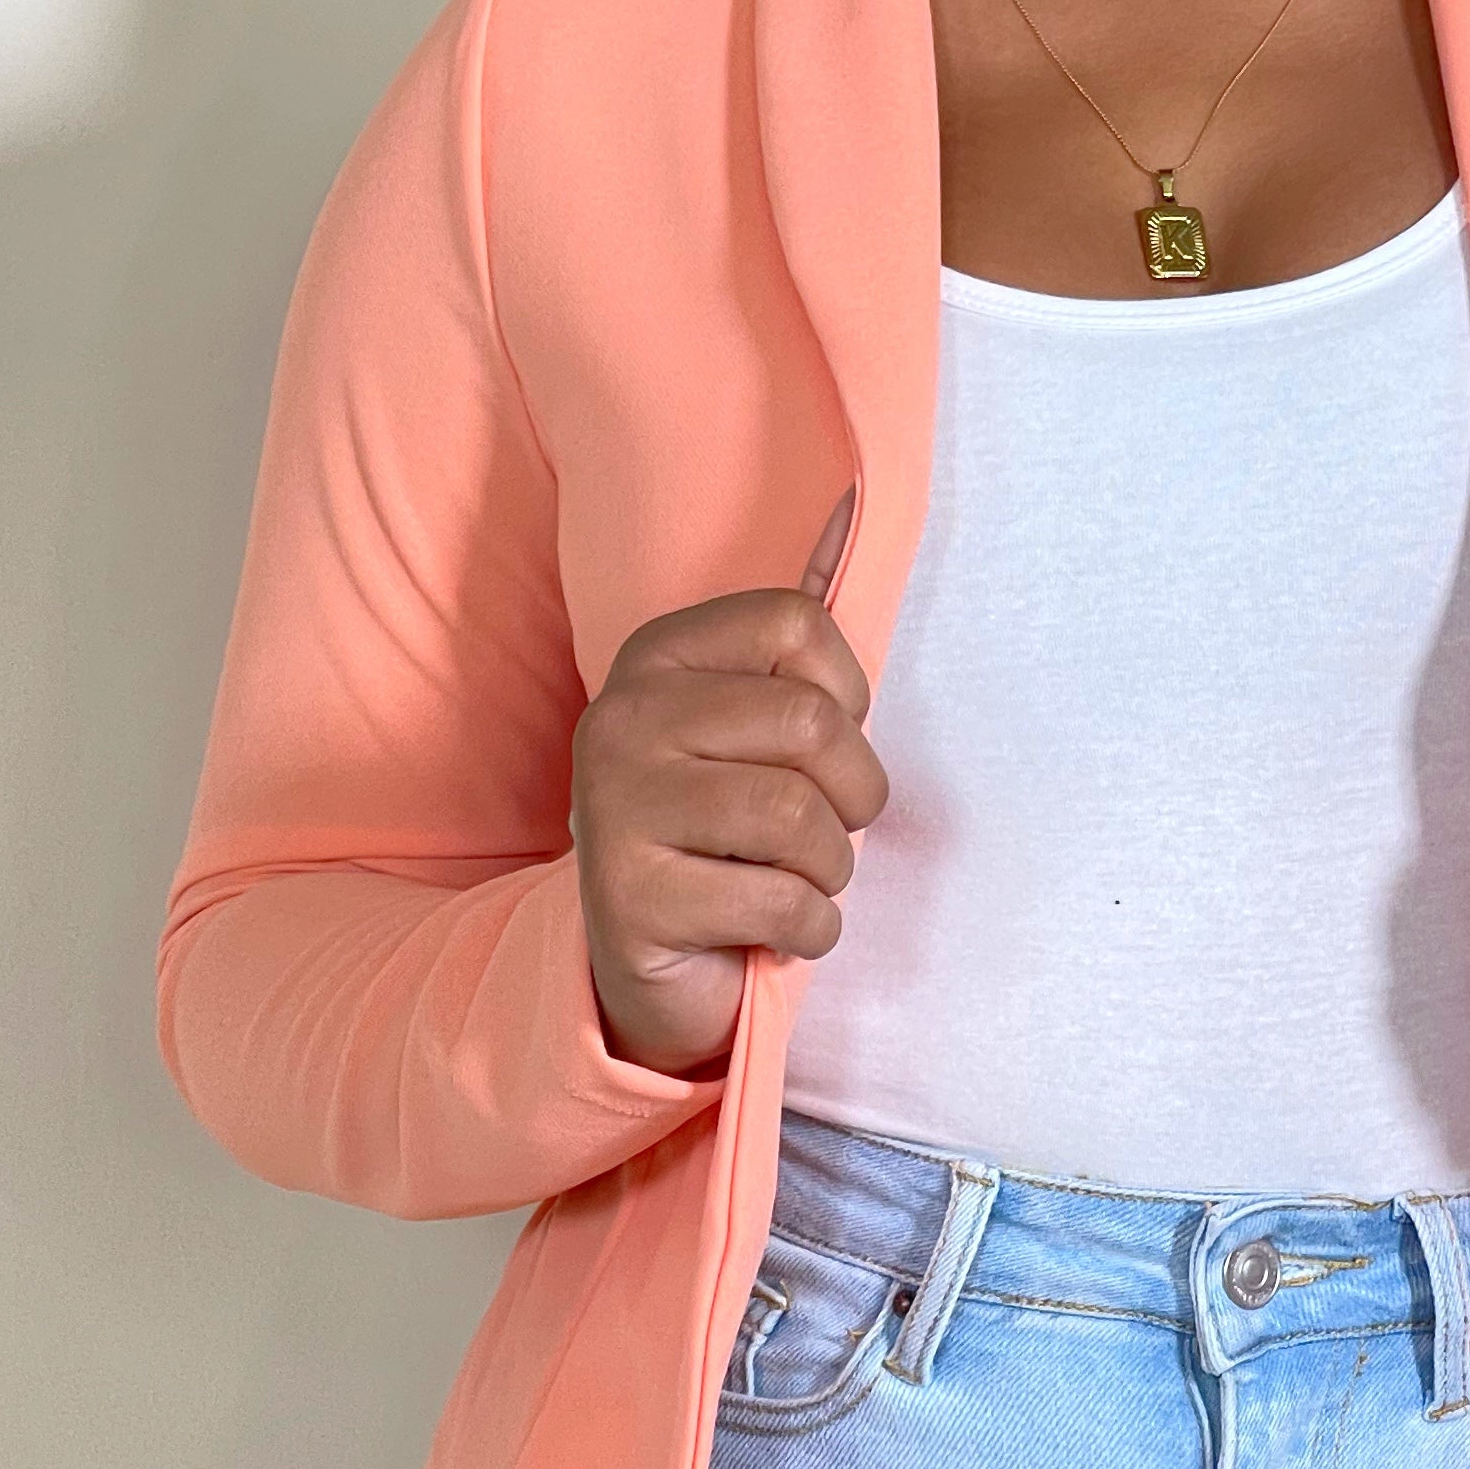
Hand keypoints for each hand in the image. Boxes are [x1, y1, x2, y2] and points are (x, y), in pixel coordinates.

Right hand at [570, 484, 887, 1077]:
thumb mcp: (756, 730)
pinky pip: (780, 904)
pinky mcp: (627, 898)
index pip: (796, 621)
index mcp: (656, 657)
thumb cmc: (725, 837)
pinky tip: (776, 933)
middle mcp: (622, 716)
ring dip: (830, 872)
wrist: (645, 968)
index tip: (823, 749)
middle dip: (854, 797)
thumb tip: (855, 500)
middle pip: (810, 722)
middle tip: (830, 834)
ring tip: (799, 884)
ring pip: (799, 817)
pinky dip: (810, 931)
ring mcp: (614, 805)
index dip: (847, 696)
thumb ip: (796, 641)